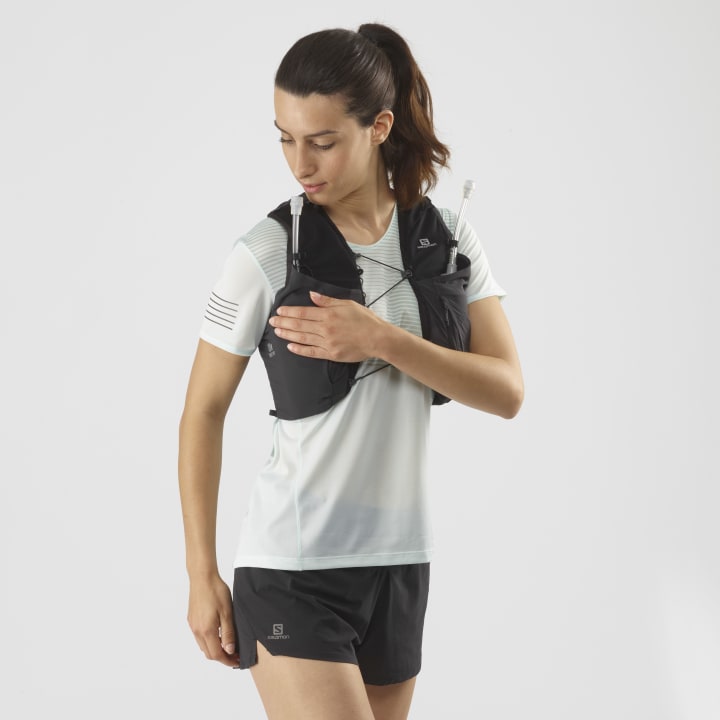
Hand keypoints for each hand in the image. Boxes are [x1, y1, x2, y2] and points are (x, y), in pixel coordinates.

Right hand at [187, 574, 238, 667]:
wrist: (202, 577)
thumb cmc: (216, 591)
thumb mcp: (227, 612)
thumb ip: (228, 633)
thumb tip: (229, 651)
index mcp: (206, 630)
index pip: (216, 654)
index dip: (227, 661)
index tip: (237, 661)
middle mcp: (197, 631)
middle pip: (209, 653)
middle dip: (222, 657)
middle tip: (235, 655)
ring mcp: (193, 625)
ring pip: (203, 646)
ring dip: (215, 649)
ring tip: (228, 645)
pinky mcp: (191, 620)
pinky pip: (199, 637)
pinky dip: (209, 641)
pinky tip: (218, 635)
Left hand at [269, 291, 386, 361]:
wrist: (377, 338)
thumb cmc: (365, 320)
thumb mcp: (347, 304)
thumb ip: (328, 301)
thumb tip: (313, 295)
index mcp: (328, 315)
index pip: (303, 312)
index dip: (290, 312)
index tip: (280, 311)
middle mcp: (325, 329)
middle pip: (299, 325)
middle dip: (284, 322)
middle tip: (272, 321)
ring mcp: (327, 342)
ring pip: (302, 338)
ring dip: (288, 334)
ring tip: (277, 332)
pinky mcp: (331, 354)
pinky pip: (311, 352)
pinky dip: (300, 350)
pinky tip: (290, 347)